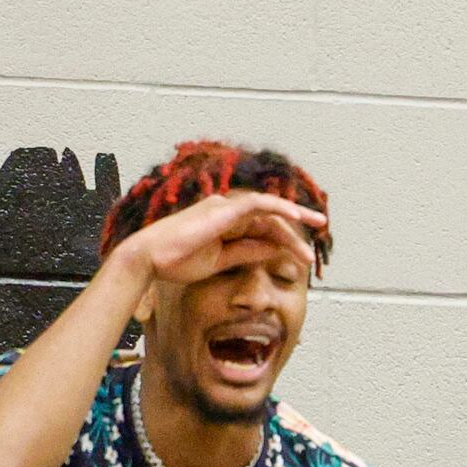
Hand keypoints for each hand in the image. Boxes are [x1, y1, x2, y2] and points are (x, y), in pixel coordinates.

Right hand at [108, 189, 324, 291]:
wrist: (150, 260)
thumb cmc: (177, 262)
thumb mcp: (221, 261)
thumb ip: (247, 252)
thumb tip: (273, 250)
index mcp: (225, 224)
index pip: (263, 227)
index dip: (285, 239)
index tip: (303, 255)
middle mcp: (226, 211)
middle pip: (270, 218)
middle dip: (296, 230)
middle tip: (316, 246)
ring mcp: (224, 208)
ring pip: (268, 209)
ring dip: (295, 218)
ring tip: (317, 228)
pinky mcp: (222, 210)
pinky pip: (257, 204)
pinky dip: (278, 208)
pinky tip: (296, 217)